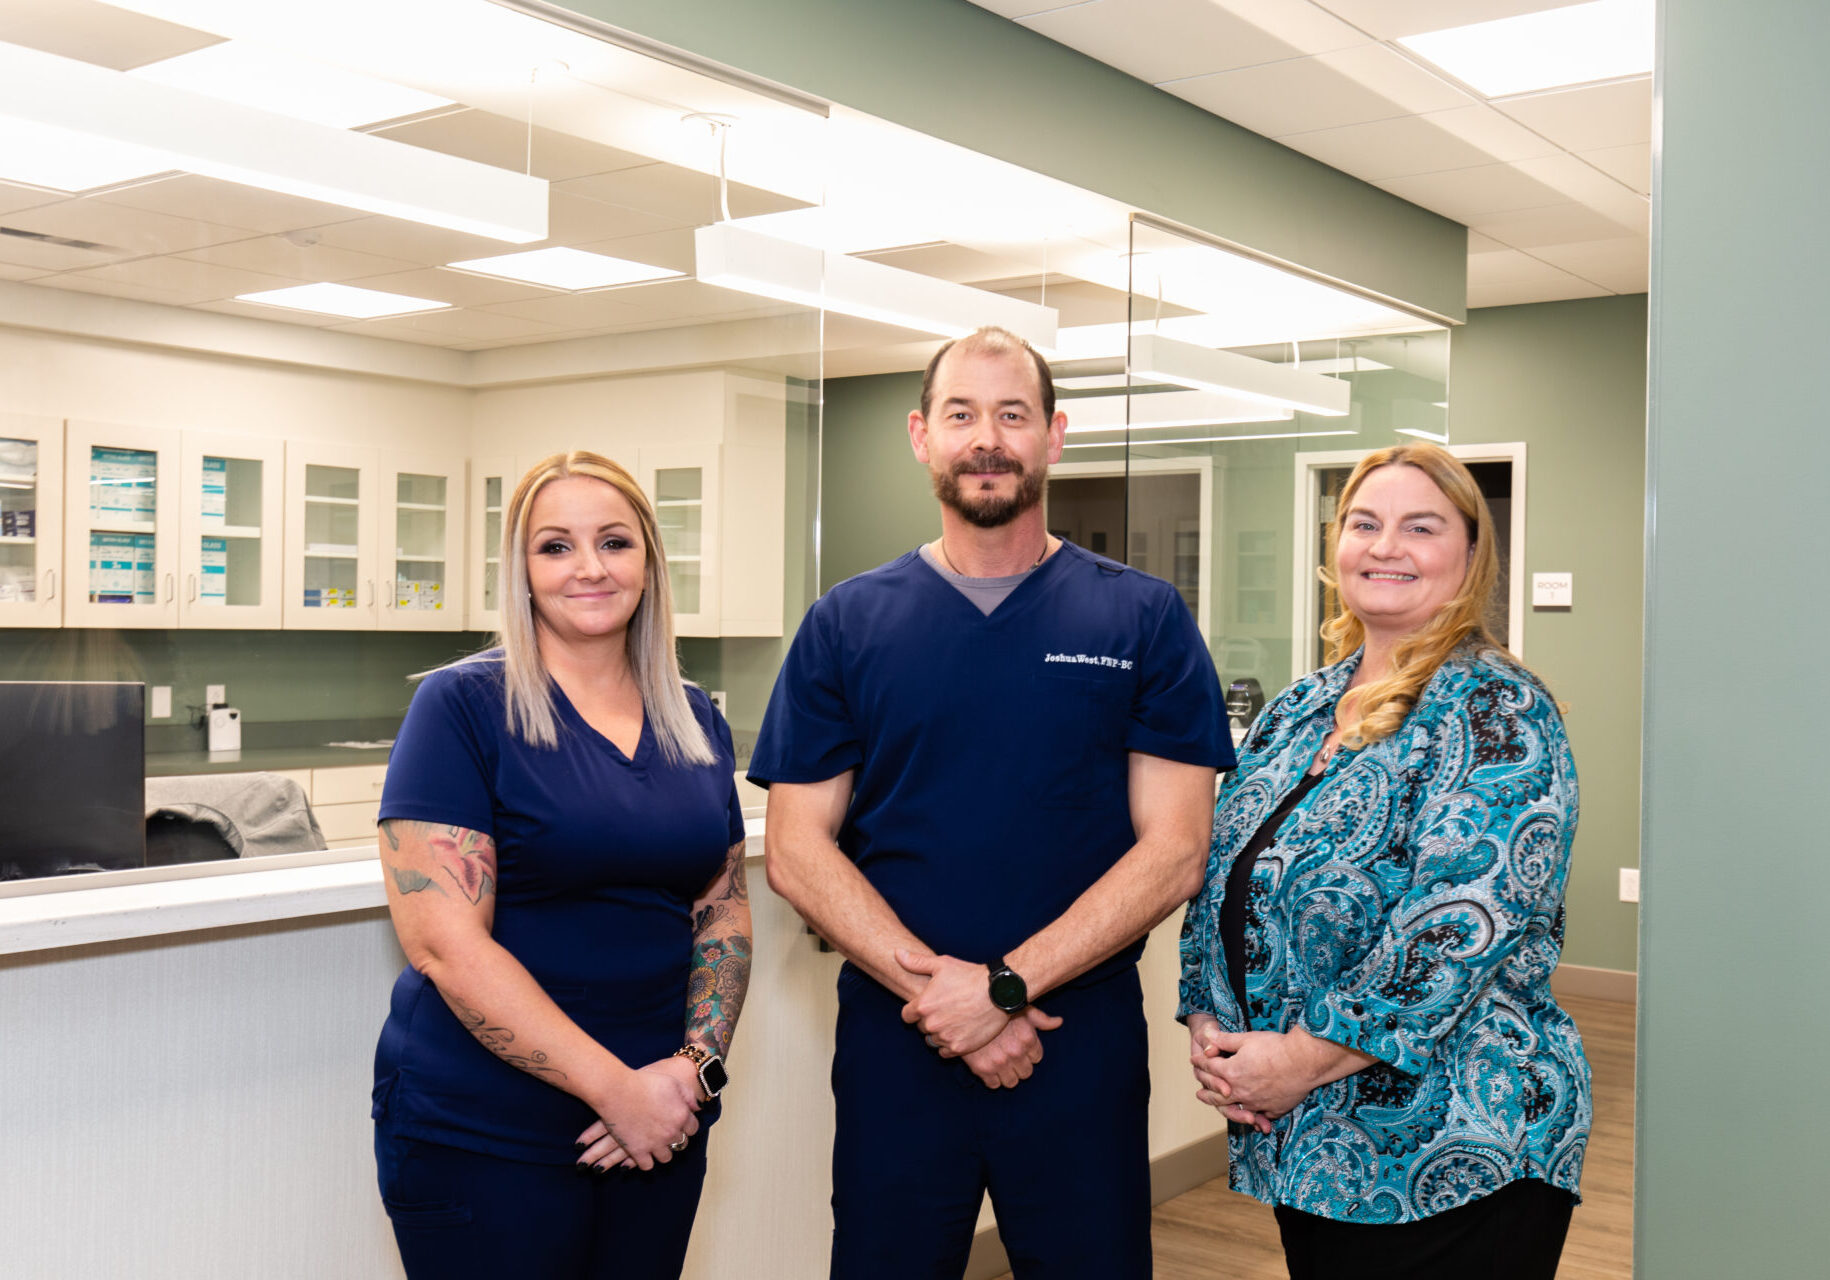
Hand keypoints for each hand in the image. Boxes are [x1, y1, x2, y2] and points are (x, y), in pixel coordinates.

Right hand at [577, 1060, 699, 1171]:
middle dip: (675, 1137)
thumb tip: (696, 1108)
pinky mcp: (637, 1151)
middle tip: (665, 1131)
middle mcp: (671, 1132)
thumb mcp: (672, 1082)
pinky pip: (647, 1165)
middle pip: (680, 1143)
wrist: (616, 1090)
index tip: (679, 1122)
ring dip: (662, 1151)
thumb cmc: (644, 1082)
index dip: (687, 1125)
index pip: (693, 1128)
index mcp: (681, 1115)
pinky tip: (643, 1152)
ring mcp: (654, 1144)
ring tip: (655, 1143)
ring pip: (666, 1157)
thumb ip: (688, 1095)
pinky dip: (646, 1161)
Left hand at [896, 950, 1007, 1057]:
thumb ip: (916, 962)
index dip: (915, 1012)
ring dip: (940, 1033)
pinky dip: (950, 1044)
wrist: (998, 992)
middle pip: (922, 1028)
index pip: (907, 1016)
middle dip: (930, 1020)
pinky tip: (959, 1032)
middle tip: (945, 1011)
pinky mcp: (959, 1048)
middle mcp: (931, 1024)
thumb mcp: (942, 964)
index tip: (926, 1007)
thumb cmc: (969, 976)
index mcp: (923, 1005)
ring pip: (933, 1040)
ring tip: (954, 1021)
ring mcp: (945, 1037)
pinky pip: (945, 1052)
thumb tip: (897, 953)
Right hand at [961, 1006, 1062, 1088]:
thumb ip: (1041, 1019)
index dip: (1028, 1053)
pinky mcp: (982, 1068)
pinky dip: (991, 1078)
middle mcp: (1015, 1052)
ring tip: (1000, 1063)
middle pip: (1026, 1073)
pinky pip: (993, 1085)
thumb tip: (1059, 1022)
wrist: (966, 1007)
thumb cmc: (996, 1006)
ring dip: (1007, 1074)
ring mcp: (999, 1062)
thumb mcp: (1022, 1007)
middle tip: (1009, 1056)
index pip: (1037, 1058)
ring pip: (1012, 1082)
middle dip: (1019, 1065)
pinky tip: (988, 1066)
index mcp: (1027, 1038)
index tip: (1019, 1047)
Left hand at [1202, 1025, 1372, 1120]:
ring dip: (1224, 1108)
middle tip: (1199, 1093)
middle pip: (1217, 1094)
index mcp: (1231, 1072)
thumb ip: (1224, 1040)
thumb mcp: (1247, 1038)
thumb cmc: (1276, 1047)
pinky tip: (1250, 1117)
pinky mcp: (1273, 1109)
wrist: (1304, 1061)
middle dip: (1206, 1091)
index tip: (1194, 1061)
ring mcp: (1257, 1103)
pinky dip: (1253, 1117)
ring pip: (1235, 1109)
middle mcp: (1241, 1091)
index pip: (1209, 1068)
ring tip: (1219, 1108)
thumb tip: (1207, 1038)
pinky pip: (1259, 1116)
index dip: (1200, 1063)